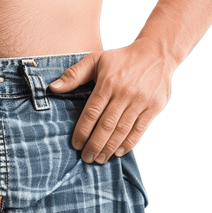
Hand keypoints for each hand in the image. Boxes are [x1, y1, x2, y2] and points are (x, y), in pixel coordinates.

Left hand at [49, 41, 174, 163]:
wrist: (158, 53)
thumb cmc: (121, 59)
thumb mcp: (96, 60)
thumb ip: (74, 74)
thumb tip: (53, 88)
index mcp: (108, 82)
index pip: (92, 112)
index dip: (82, 131)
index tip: (76, 145)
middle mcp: (124, 93)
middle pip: (106, 125)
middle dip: (95, 145)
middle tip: (86, 158)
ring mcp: (140, 101)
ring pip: (122, 130)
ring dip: (109, 148)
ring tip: (99, 159)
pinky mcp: (154, 107)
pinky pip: (139, 130)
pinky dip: (128, 144)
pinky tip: (117, 152)